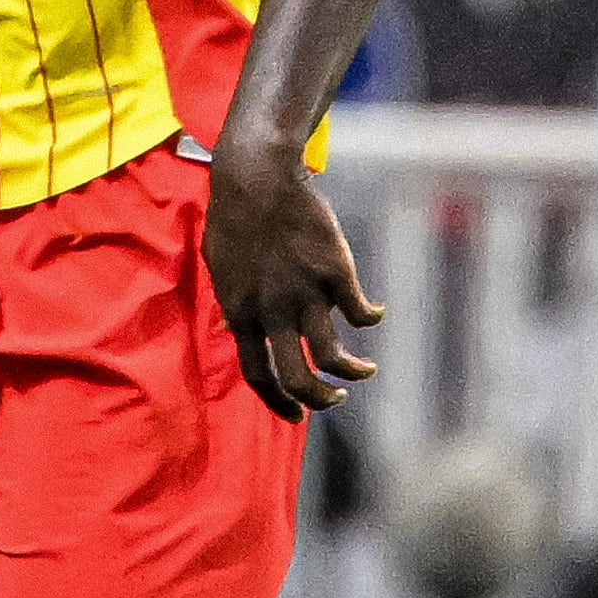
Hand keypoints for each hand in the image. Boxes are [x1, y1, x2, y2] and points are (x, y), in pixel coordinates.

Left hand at [203, 142, 381, 418]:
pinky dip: (370, 318)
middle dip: (319, 400)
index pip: (257, 374)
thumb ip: (234, 303)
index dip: (278, 401)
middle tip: (335, 400)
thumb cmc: (236, 221)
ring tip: (366, 371)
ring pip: (334, 355)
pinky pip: (359, 313)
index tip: (294, 416)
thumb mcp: (222, 270)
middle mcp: (272, 312)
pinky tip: (375, 313)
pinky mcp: (335, 274)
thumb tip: (233, 330)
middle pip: (298, 377)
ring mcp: (305, 295)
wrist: (257, 181)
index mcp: (240, 314)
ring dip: (354, 371)